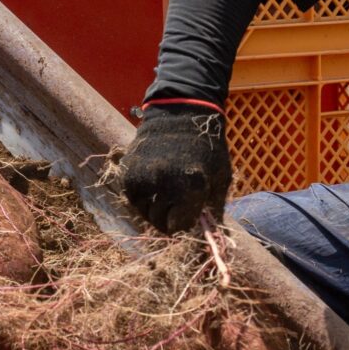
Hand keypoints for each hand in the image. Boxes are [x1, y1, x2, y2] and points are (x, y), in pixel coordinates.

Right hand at [120, 104, 230, 233]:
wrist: (181, 114)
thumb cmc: (207, 147)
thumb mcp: (220, 177)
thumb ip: (213, 209)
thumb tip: (208, 236)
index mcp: (190, 186)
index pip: (181, 226)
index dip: (186, 225)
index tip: (189, 219)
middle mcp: (163, 183)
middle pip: (161, 222)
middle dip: (170, 220)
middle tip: (176, 210)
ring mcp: (142, 177)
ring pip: (144, 212)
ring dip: (154, 211)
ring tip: (165, 198)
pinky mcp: (127, 172)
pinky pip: (132, 199)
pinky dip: (142, 199)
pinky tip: (153, 188)